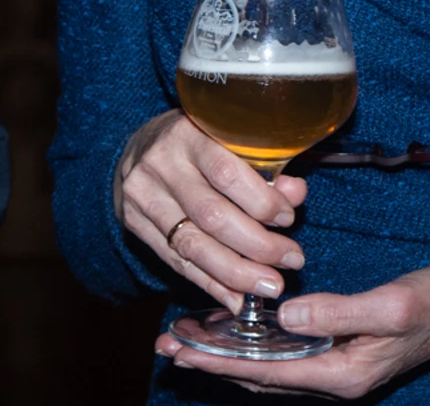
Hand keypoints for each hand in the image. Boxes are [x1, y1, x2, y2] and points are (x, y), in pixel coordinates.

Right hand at [113, 111, 309, 309]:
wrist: (140, 149)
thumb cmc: (198, 143)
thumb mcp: (230, 142)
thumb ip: (266, 167)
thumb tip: (295, 193)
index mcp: (187, 133)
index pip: (226, 173)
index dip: (262, 202)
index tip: (288, 218)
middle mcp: (160, 163)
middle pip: (211, 215)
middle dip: (257, 245)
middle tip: (291, 260)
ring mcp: (142, 195)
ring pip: (192, 245)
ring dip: (237, 272)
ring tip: (270, 285)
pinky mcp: (134, 224)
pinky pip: (176, 262)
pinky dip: (211, 284)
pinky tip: (237, 297)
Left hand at [155, 253, 429, 398]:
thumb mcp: (393, 305)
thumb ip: (338, 314)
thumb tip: (285, 318)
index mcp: (341, 375)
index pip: (264, 372)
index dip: (217, 362)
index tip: (179, 350)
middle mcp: (333, 378)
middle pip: (257, 374)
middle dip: (210, 361)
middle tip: (166, 342)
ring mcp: (336, 367)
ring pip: (267, 366)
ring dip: (225, 353)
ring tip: (185, 337)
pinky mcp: (339, 350)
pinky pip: (284, 354)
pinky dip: (252, 344)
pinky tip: (233, 327)